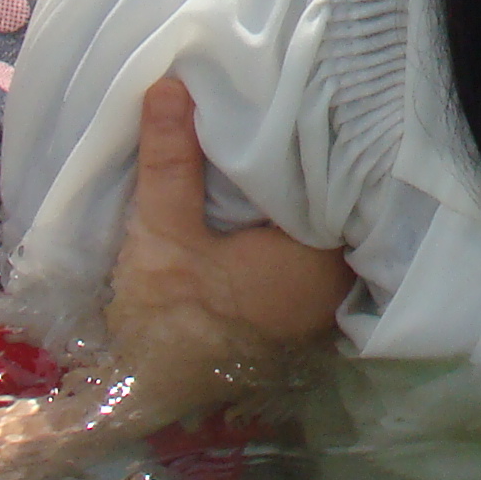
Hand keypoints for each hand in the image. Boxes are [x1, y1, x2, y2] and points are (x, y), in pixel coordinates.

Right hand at [99, 79, 349, 430]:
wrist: (140, 395)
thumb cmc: (164, 322)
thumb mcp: (163, 233)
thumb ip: (172, 161)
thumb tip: (172, 85)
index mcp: (318, 262)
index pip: (340, 178)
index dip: (316, 133)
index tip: (292, 95)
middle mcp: (331, 279)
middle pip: (332, 195)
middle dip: (303, 154)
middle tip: (274, 100)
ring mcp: (314, 294)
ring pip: (316, 217)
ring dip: (291, 184)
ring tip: (265, 127)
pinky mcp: (290, 298)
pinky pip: (300, 238)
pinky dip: (281, 211)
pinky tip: (258, 180)